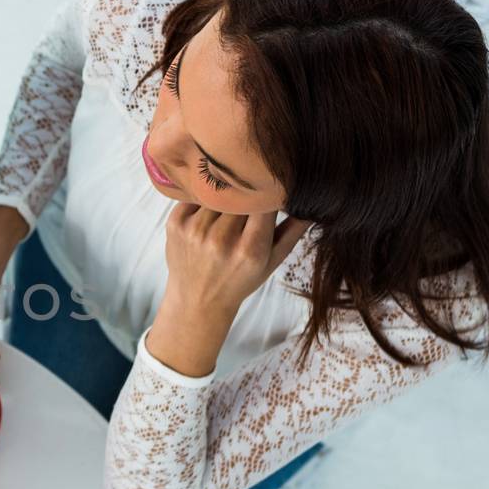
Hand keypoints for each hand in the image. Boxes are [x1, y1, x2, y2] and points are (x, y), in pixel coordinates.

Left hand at [146, 207, 309, 376]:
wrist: (197, 300)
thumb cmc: (239, 280)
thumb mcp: (273, 262)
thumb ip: (294, 231)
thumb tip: (312, 202)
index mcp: (251, 249)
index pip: (265, 202)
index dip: (269, 192)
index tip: (273, 188)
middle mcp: (221, 240)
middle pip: (240, 196)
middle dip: (247, 196)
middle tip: (249, 200)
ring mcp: (196, 231)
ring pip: (218, 193)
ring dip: (225, 198)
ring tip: (227, 214)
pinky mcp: (176, 223)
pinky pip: (194, 195)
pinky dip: (203, 199)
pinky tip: (207, 217)